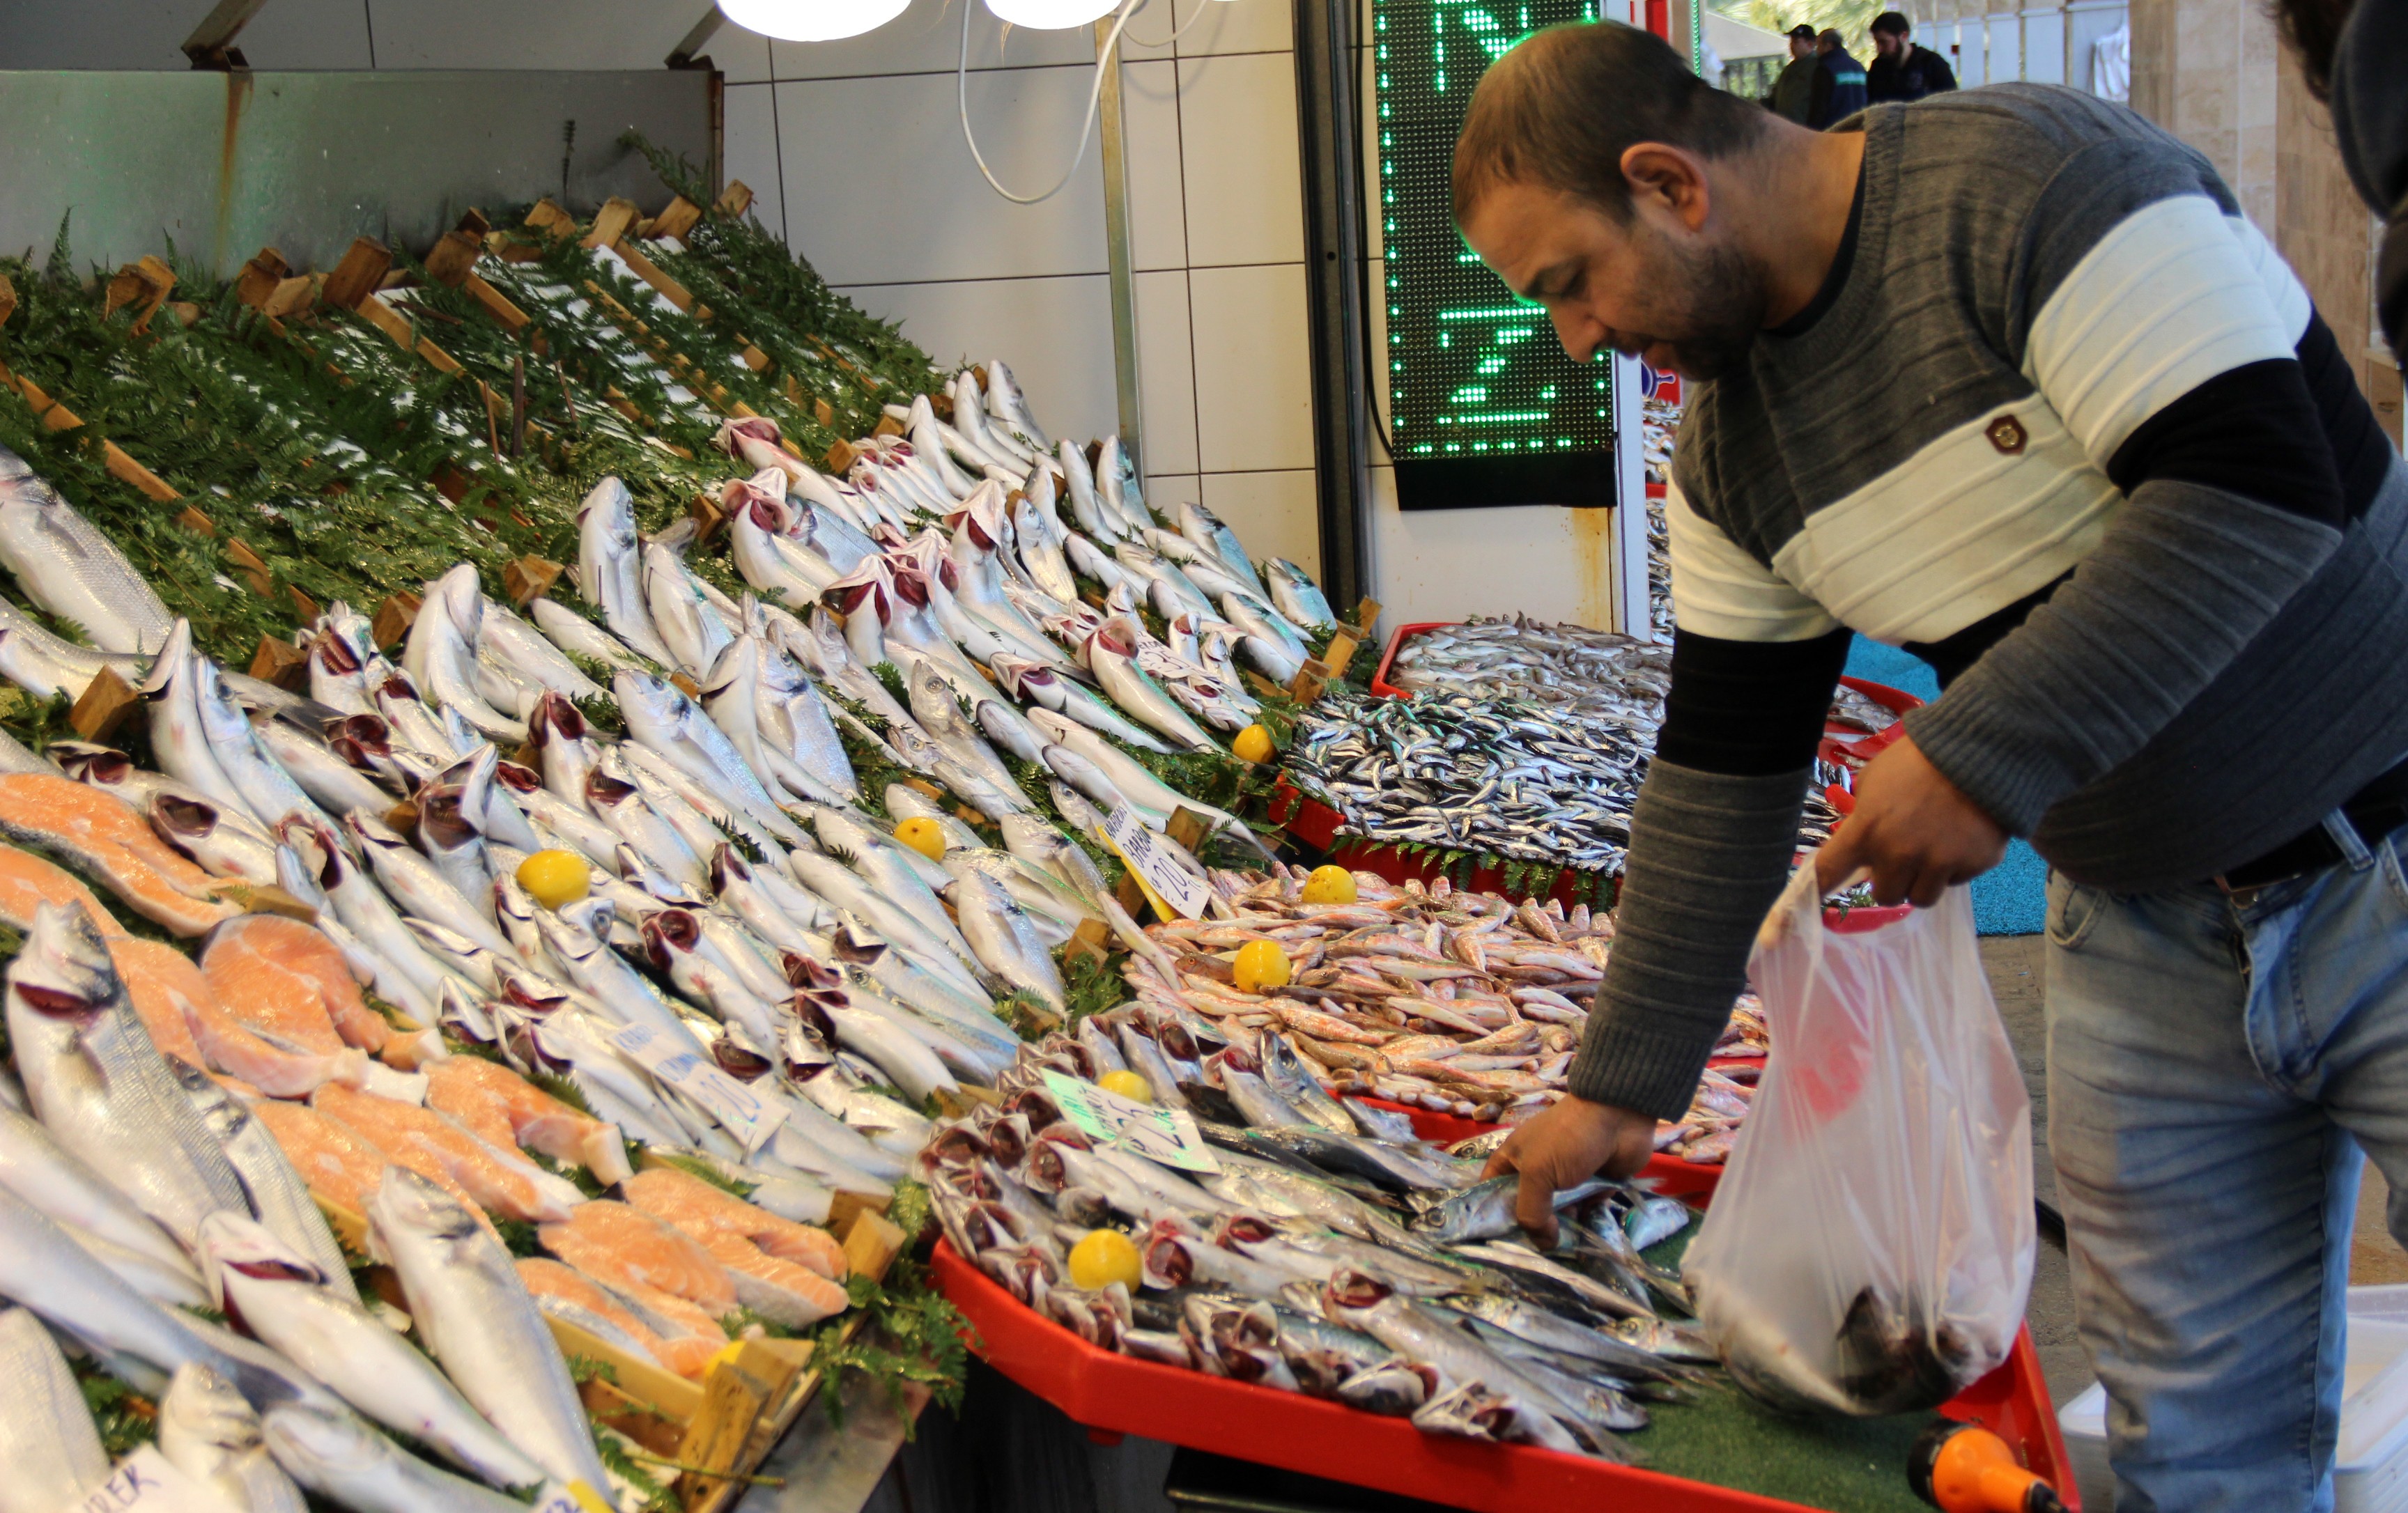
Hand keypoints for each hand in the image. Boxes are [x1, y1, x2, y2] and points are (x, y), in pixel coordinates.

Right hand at [1480, 1095, 1657, 1245]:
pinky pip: (1584, 1211)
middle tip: (1535, 1253)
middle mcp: (1537, 1171)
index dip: (1491, 1214)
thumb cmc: (1566, 1140)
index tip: (1497, 1242)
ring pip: (1557, 1214)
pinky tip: (1586, 1241)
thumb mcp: (1537, 1174)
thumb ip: (1531, 1213)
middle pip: (1526, 1208)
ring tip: (1565, 1251)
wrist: (1617, 1118)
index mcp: (1514, 1160)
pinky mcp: (1593, 1186)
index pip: (1491, 1189)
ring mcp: (1566, 1179)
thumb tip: (1544, 1245)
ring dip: (1561, 1231)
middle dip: (1530, 1230)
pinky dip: (1585, 1224)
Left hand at [1814, 734, 2006, 906]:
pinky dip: (1956, 866)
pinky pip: (1956, 882)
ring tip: (1933, 850)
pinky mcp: (1974, 864)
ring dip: (1923, 881)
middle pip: (1886, 896)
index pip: (1830, 871)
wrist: (1979, 750)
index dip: (1815, 891)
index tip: (1802, 908)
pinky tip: (1961, 836)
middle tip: (1904, 857)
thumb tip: (1861, 844)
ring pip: (1922, 898)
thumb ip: (1863, 816)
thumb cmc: (1917, 761)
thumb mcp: (1874, 781)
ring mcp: (1939, 862)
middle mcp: (1899, 854)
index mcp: (1867, 830)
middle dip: (1893, 880)